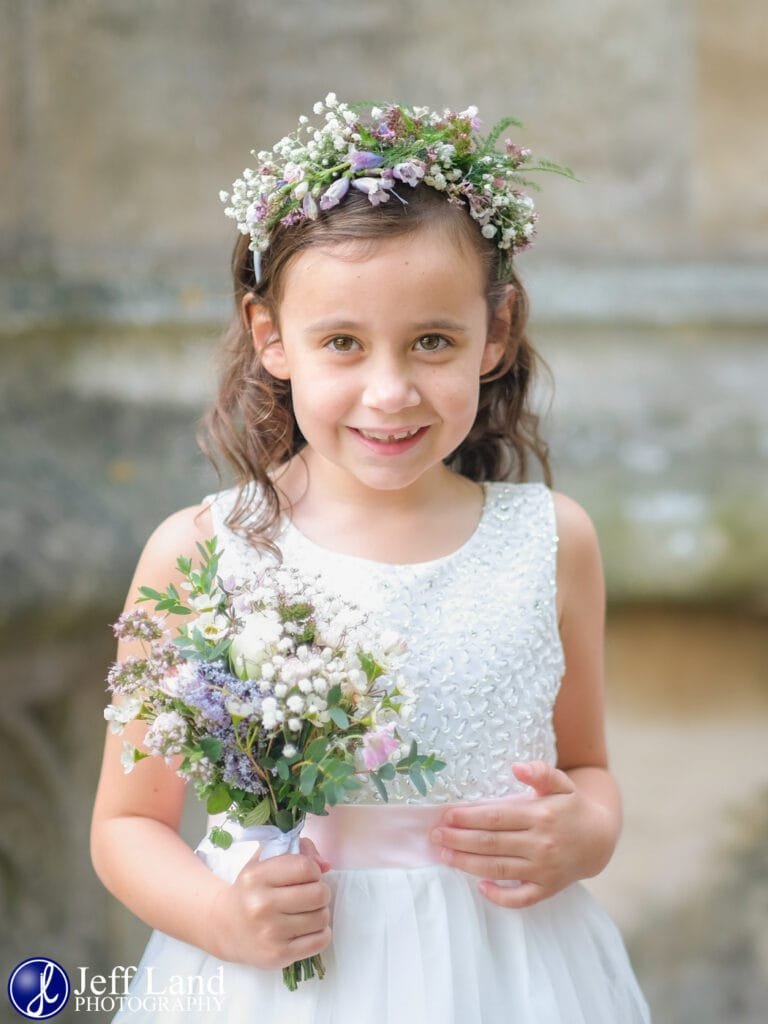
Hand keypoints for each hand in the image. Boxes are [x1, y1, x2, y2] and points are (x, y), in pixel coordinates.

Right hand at [209, 837, 332, 968]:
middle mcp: (261, 905)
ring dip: (321, 913)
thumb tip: (326, 864)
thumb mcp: (265, 862)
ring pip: (322, 917)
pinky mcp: (278, 955)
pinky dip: (321, 933)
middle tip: (310, 895)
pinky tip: (308, 929)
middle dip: (321, 892)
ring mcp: (269, 933)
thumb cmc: (251, 890)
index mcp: (257, 877)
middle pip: (318, 893)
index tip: (308, 876)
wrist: (225, 927)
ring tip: (307, 912)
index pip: (305, 867)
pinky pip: (320, 941)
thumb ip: (298, 851)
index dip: (314, 870)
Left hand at [430, 762, 611, 908]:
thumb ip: (541, 772)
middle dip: (460, 840)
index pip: (497, 817)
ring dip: (468, 864)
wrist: (600, 839)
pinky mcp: (547, 889)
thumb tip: (517, 767)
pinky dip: (500, 896)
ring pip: (499, 869)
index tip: (447, 815)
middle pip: (492, 843)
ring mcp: (544, 870)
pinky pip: (521, 898)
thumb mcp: (562, 783)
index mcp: (542, 815)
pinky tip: (480, 886)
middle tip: (435, 835)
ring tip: (444, 855)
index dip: (470, 817)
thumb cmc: (572, 807)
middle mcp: (541, 844)